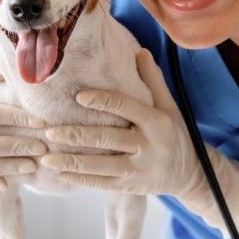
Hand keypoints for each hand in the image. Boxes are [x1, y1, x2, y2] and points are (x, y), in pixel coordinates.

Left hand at [41, 49, 238, 234]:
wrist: (192, 173)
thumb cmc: (174, 133)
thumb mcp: (169, 107)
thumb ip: (153, 81)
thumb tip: (140, 52)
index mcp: (157, 121)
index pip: (126, 107)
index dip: (102, 101)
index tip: (78, 97)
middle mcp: (149, 145)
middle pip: (108, 139)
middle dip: (76, 136)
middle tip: (48, 131)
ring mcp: (141, 169)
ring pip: (102, 165)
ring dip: (72, 162)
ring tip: (46, 158)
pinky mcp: (133, 187)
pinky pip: (104, 183)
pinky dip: (81, 179)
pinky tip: (61, 174)